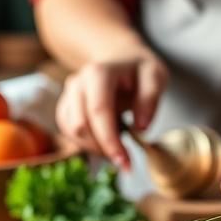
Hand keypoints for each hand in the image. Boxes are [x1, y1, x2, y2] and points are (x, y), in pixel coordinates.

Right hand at [56, 53, 168, 169]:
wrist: (119, 58)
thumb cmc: (138, 69)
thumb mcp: (155, 76)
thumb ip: (150, 99)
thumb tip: (141, 127)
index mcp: (99, 73)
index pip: (99, 111)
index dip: (109, 140)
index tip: (125, 161)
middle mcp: (78, 82)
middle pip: (81, 125)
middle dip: (102, 149)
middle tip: (126, 162)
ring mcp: (69, 93)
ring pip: (72, 131)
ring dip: (94, 148)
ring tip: (118, 151)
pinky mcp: (66, 105)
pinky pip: (68, 131)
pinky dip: (86, 144)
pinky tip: (105, 144)